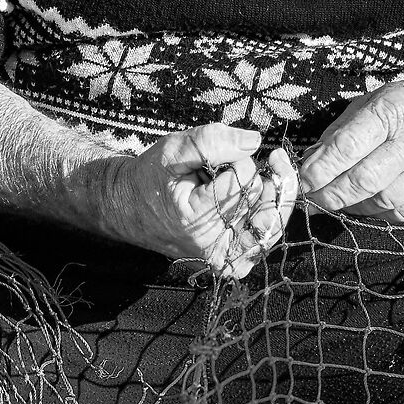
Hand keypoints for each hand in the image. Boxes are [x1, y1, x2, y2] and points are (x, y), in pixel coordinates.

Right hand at [104, 124, 297, 278]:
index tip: (215, 159)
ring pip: (273, 221)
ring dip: (267, 193)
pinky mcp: (233, 262)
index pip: (244, 181)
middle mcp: (214, 247)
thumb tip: (254, 141)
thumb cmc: (151, 179)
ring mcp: (226, 260)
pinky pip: (266, 235)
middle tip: (232, 165)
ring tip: (242, 176)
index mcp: (196, 221)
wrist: (131, 209)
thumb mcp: (172, 150)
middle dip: (253, 176)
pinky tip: (253, 194)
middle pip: (263, 202)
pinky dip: (266, 211)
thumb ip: (211, 141)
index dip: (237, 160)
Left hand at [298, 78, 403, 221]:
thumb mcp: (373, 102)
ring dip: (354, 206)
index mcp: (392, 111)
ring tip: (342, 199)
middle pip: (365, 180)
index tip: (304, 181)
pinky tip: (371, 201)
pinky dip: (380, 213)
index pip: (349, 146)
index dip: (321, 169)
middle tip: (315, 199)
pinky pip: (403, 213)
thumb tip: (310, 164)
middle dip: (333, 195)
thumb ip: (340, 133)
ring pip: (383, 201)